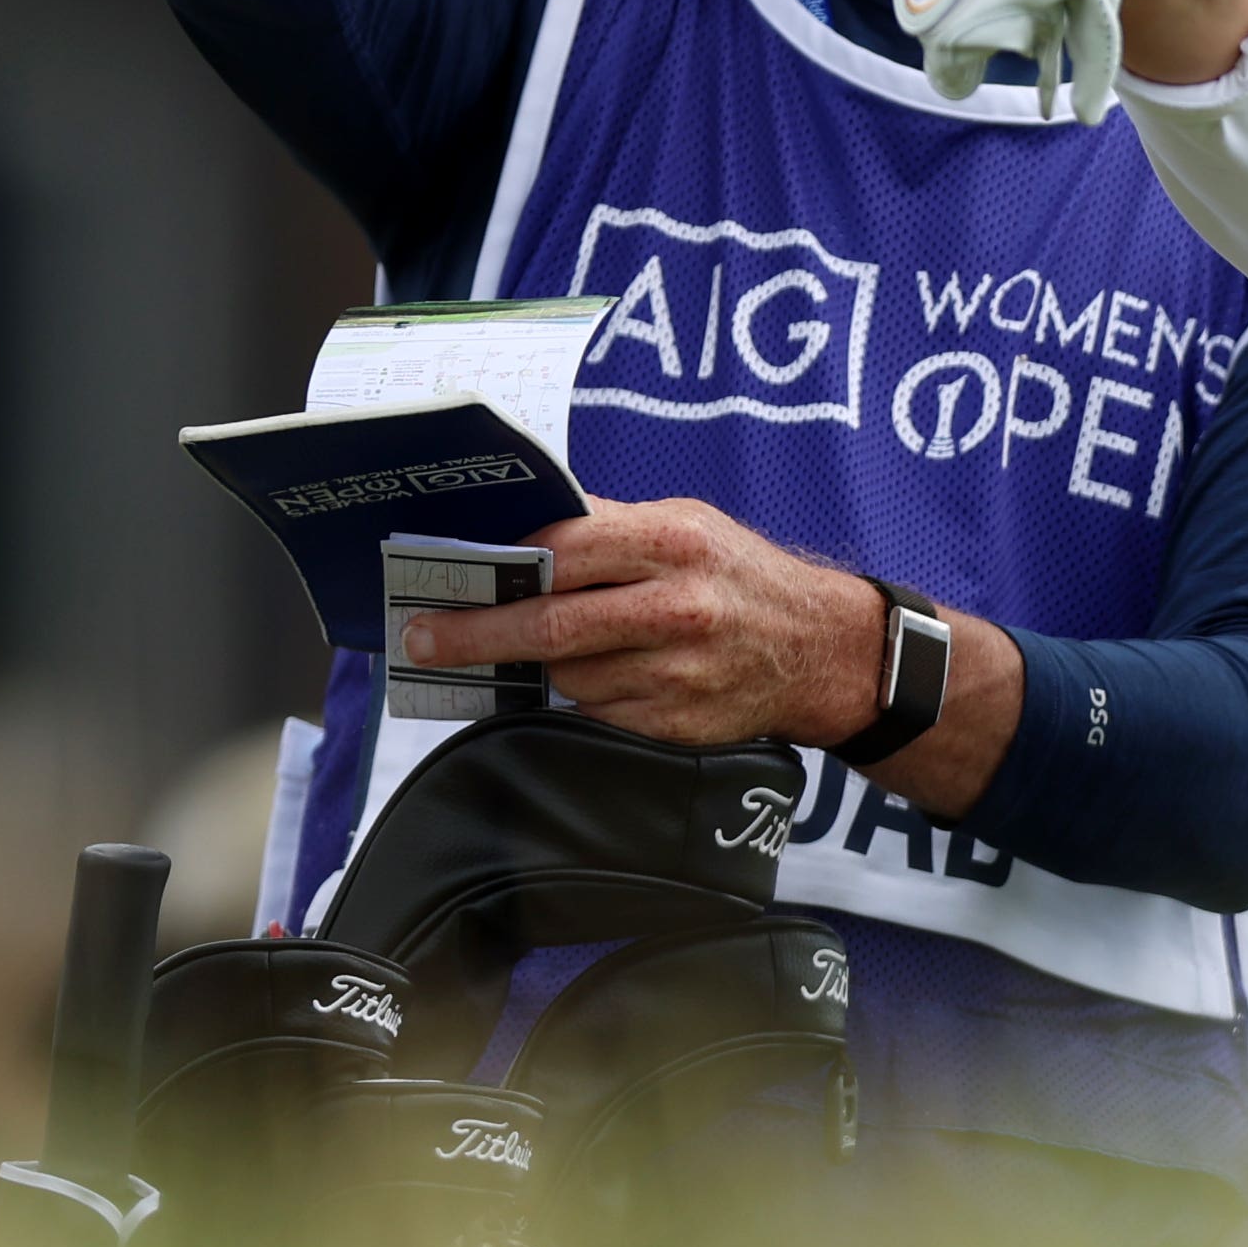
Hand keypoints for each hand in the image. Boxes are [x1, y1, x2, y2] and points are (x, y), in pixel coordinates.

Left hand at [396, 500, 1016, 802]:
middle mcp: (674, 607)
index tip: (448, 578)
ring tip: (519, 652)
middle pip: (550, 625)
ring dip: (536, 666)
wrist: (823, 650)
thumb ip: (607, 525)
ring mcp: (675, 673)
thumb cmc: (741, 576)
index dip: (498, 567)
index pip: (560, 551)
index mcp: (671, 541)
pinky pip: (598, 709)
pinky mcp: (674, 723)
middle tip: (424, 638)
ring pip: (568, 675)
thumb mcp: (688, 522)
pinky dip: (581, 694)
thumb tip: (517, 530)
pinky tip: (589, 677)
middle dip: (476, 634)